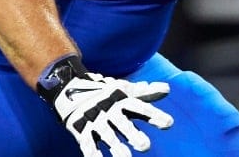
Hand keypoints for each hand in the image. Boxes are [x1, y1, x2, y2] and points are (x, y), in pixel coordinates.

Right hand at [38, 55, 173, 156]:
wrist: (69, 89)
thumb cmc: (105, 93)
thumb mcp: (124, 90)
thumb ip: (145, 93)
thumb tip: (168, 89)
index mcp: (121, 100)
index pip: (140, 107)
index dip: (154, 115)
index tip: (168, 124)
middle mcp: (109, 111)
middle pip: (123, 124)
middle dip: (133, 134)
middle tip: (145, 146)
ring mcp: (95, 122)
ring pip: (107, 137)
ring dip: (117, 149)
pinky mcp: (82, 132)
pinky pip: (88, 146)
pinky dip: (94, 156)